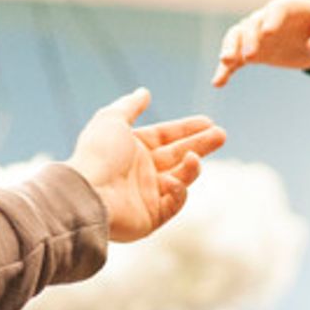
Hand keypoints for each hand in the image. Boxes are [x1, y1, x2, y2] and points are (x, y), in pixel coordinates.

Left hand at [66, 88, 225, 241]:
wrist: (88, 194)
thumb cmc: (98, 155)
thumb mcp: (112, 120)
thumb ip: (130, 106)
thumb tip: (144, 92)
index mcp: (133, 149)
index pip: (166, 136)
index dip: (187, 128)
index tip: (208, 121)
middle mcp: (141, 171)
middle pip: (178, 155)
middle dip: (201, 144)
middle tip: (222, 135)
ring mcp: (147, 195)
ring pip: (181, 179)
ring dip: (192, 167)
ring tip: (195, 158)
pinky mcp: (151, 217)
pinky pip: (173, 203)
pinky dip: (178, 191)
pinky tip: (174, 181)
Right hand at [211, 0, 309, 86]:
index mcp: (290, 7)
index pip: (277, 9)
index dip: (272, 18)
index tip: (268, 32)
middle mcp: (268, 18)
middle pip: (252, 24)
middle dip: (249, 39)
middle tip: (250, 57)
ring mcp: (258, 34)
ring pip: (237, 37)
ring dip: (230, 48)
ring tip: (226, 63)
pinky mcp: (254, 52)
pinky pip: (236, 59)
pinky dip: (226, 69)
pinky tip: (217, 83)